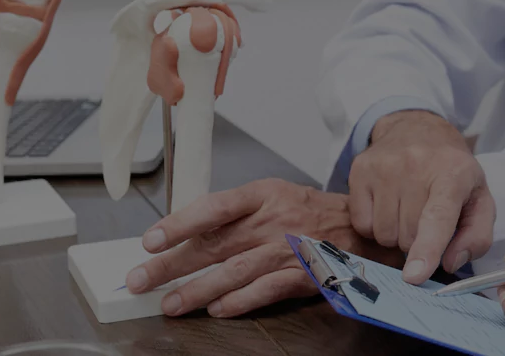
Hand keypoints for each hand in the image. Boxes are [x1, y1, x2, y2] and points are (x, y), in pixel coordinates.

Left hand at [124, 179, 399, 317]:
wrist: (363, 229)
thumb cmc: (312, 213)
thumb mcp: (274, 196)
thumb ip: (236, 211)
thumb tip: (186, 230)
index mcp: (264, 194)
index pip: (214, 207)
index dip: (180, 223)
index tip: (150, 240)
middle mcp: (274, 220)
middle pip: (215, 244)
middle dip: (172, 264)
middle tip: (141, 280)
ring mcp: (289, 249)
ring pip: (234, 271)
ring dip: (197, 290)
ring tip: (170, 304)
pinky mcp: (304, 275)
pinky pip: (265, 291)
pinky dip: (239, 302)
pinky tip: (216, 310)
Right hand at [350, 110, 495, 283]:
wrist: (416, 128)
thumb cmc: (451, 172)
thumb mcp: (480, 199)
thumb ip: (477, 236)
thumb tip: (450, 263)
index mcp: (453, 173)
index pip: (437, 217)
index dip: (427, 249)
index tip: (415, 276)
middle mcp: (415, 165)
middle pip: (408, 236)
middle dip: (417, 243)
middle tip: (426, 221)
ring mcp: (383, 167)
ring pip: (384, 234)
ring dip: (396, 235)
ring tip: (407, 211)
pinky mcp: (359, 170)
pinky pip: (362, 224)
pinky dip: (375, 226)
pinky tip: (388, 206)